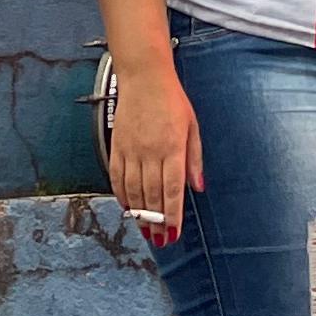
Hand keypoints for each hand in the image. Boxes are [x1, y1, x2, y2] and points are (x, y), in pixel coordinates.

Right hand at [108, 59, 202, 239]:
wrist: (144, 77)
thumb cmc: (171, 100)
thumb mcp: (192, 126)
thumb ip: (194, 159)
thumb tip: (198, 186)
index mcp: (172, 147)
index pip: (172, 190)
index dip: (172, 215)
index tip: (173, 232)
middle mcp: (151, 152)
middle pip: (152, 195)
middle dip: (156, 221)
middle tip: (160, 238)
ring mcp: (131, 150)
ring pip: (134, 191)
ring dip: (139, 213)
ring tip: (145, 228)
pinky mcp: (117, 146)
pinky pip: (117, 178)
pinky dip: (121, 195)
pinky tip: (127, 206)